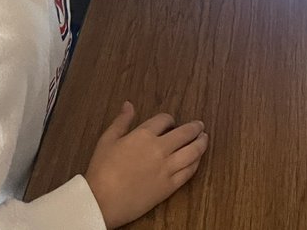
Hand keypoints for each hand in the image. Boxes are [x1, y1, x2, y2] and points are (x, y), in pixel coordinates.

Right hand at [85, 102, 208, 228]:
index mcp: (143, 135)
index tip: (171, 122)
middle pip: (185, 133)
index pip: (164, 120)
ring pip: (192, 152)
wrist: (102, 201)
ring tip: (204, 138)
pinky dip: (196, 163)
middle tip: (200, 126)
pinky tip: (197, 159)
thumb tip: (128, 105)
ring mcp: (167, 168)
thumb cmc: (101, 170)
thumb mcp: (107, 140)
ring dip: (201, 143)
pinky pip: (189, 172)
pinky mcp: (169, 186)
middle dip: (195, 128)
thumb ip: (121, 121)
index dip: (170, 119)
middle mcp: (159, 149)